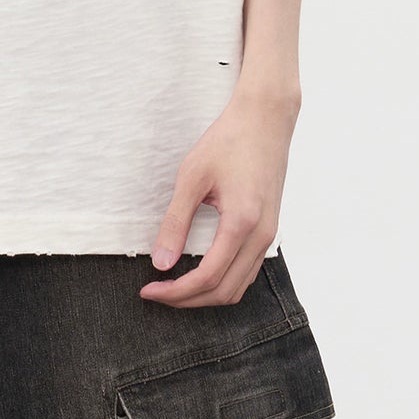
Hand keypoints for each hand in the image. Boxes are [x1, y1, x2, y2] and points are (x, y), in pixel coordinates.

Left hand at [138, 88, 299, 307]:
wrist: (265, 120)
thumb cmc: (227, 141)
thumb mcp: (192, 176)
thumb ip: (176, 221)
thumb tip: (160, 263)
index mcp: (242, 223)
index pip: (208, 277)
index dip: (176, 292)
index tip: (148, 289)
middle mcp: (261, 236)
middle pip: (225, 291)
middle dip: (188, 299)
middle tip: (156, 292)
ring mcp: (269, 235)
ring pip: (239, 286)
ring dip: (206, 295)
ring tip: (174, 286)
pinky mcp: (269, 229)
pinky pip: (248, 271)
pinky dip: (223, 281)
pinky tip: (200, 271)